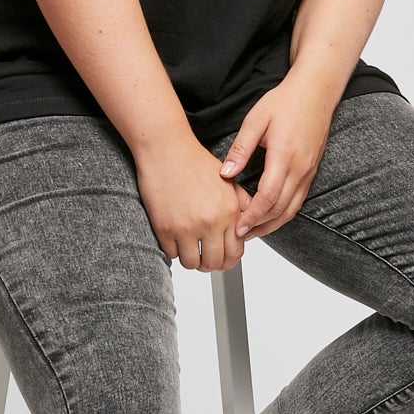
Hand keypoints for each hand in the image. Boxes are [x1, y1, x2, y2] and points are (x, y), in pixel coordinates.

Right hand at [135, 135, 254, 271]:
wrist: (166, 149)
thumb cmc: (194, 162)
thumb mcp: (228, 182)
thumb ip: (242, 205)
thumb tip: (248, 226)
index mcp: (230, 211)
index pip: (235, 252)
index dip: (228, 259)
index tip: (222, 256)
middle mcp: (212, 221)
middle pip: (215, 263)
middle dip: (210, 264)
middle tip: (204, 258)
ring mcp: (187, 227)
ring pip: (192, 263)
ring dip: (191, 259)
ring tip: (188, 249)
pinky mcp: (165, 228)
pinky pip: (172, 254)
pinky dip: (173, 250)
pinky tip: (174, 238)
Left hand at [216, 76, 336, 239]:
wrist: (316, 90)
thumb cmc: (287, 101)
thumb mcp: (256, 120)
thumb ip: (240, 149)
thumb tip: (226, 173)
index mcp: (284, 156)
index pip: (268, 197)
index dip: (252, 216)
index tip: (238, 226)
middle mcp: (300, 168)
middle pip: (280, 210)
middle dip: (260, 226)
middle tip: (240, 235)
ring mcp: (308, 171)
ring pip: (292, 209)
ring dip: (272, 224)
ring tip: (253, 231)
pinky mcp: (311, 171)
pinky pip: (298, 200)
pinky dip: (283, 213)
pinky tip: (270, 215)